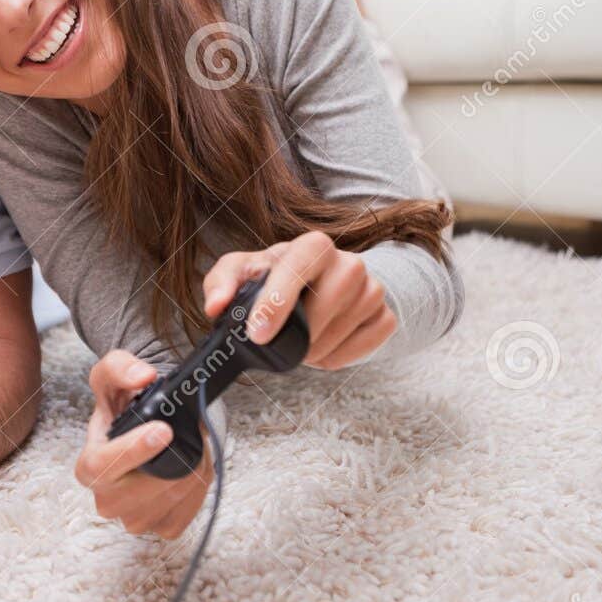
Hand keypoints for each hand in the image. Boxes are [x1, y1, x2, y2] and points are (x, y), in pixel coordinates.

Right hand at [74, 351, 213, 539]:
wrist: (148, 426)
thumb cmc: (125, 405)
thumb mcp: (113, 373)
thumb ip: (120, 366)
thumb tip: (141, 376)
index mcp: (88, 467)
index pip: (103, 467)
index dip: (133, 450)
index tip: (162, 430)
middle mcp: (105, 500)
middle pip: (142, 490)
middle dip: (174, 461)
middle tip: (192, 434)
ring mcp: (133, 519)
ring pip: (168, 500)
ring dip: (190, 471)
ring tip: (192, 447)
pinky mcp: (161, 528)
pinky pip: (185, 514)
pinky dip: (197, 489)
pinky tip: (193, 468)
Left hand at [203, 231, 394, 370]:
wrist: (321, 286)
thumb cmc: (276, 278)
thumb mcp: (243, 273)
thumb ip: (222, 283)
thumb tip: (216, 306)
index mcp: (313, 245)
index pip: (298, 268)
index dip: (277, 302)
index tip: (257, 333)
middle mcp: (349, 261)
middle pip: (324, 307)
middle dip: (296, 335)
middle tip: (277, 343)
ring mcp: (373, 288)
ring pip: (341, 331)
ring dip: (313, 350)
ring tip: (300, 342)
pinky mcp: (385, 315)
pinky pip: (363, 346)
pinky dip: (337, 357)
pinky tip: (323, 347)